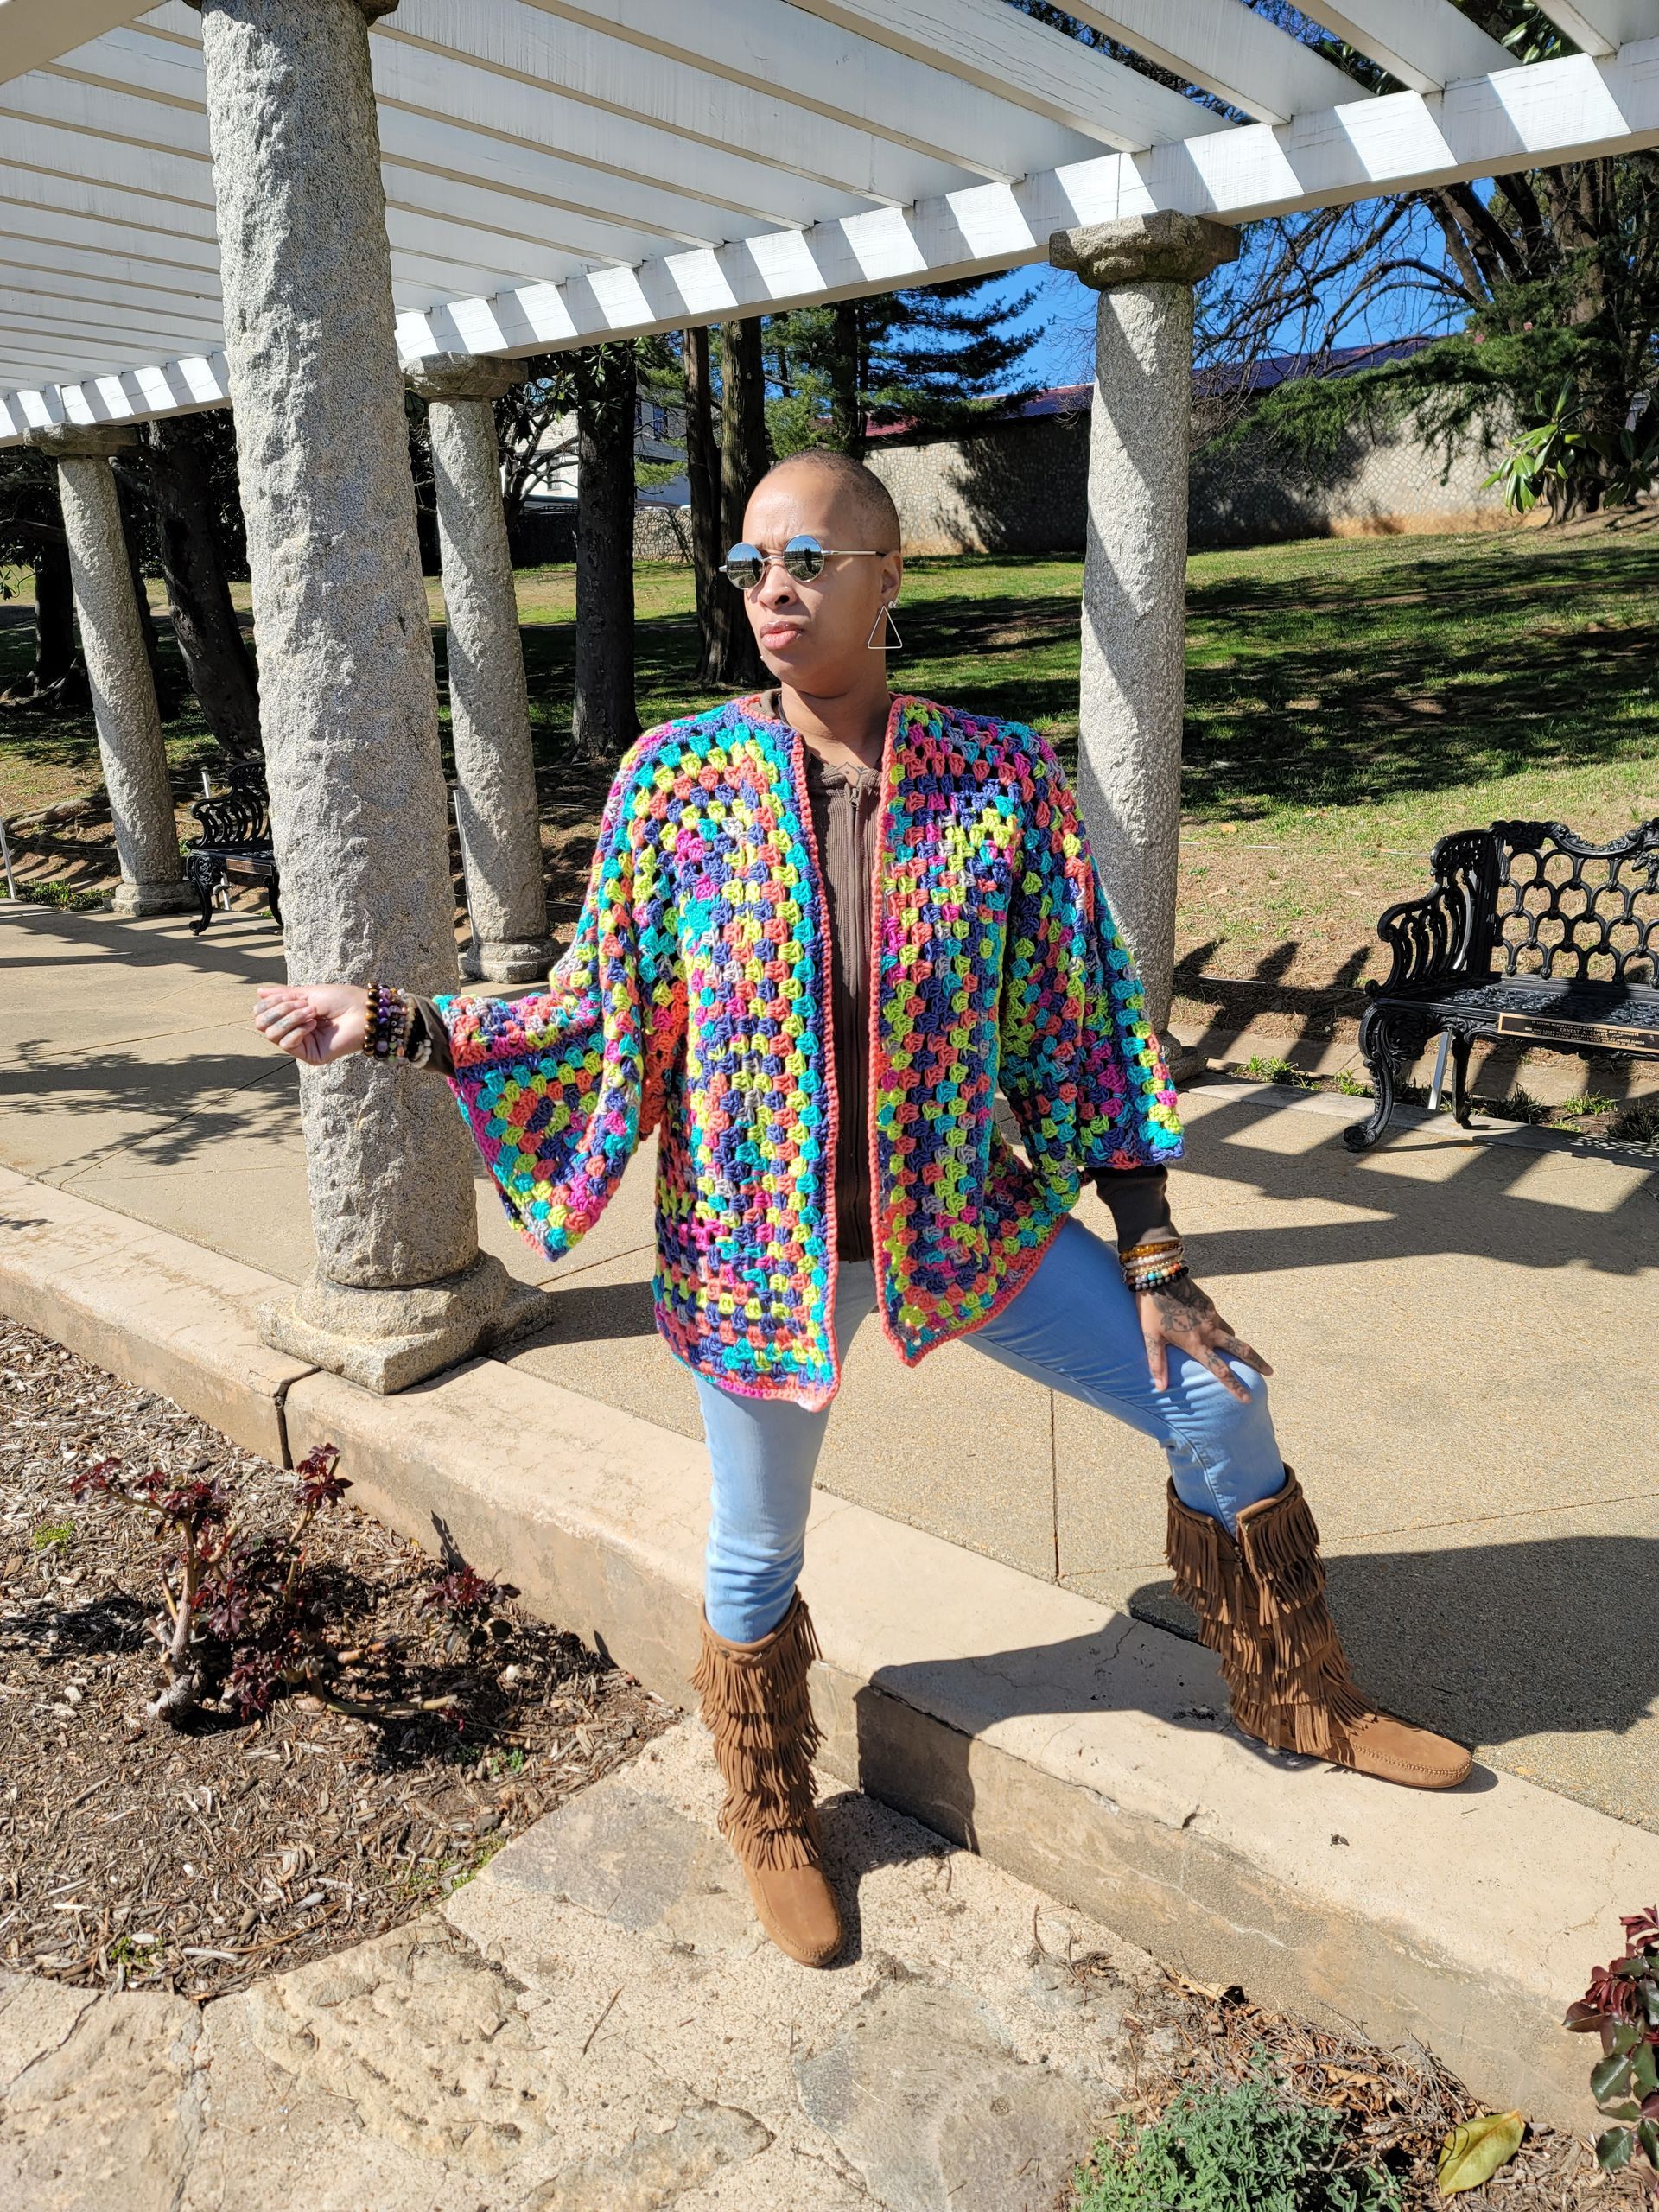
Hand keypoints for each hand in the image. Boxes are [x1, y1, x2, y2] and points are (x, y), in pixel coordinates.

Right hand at [253, 983, 368, 1065]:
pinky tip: (314, 1025)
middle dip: (279, 1010)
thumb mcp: (307, 993)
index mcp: (291, 1016)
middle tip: (302, 1004)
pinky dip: (298, 1030)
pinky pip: (287, 1044)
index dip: (269, 1003)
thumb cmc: (341, 999)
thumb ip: (282, 995)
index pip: (261, 1014)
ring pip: (272, 1034)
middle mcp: (293, 1032)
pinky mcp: (310, 1056)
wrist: (363, 1011)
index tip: (291, 996)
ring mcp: (301, 1046)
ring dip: (291, 1018)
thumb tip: (258, 992)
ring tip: (312, 1012)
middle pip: (261, 1025)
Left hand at [1136, 1273, 1270, 1403]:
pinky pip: (1220, 1322)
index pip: (1221, 1371)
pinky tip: (1214, 1332)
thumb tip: (1160, 1388)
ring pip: (1231, 1335)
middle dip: (1258, 1362)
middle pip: (1242, 1350)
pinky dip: (1223, 1331)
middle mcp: (1209, 1332)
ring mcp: (1212, 1317)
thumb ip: (1158, 1363)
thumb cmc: (1152, 1309)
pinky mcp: (1210, 1305)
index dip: (1235, 1387)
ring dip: (1238, 1346)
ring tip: (1240, 1354)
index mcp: (1196, 1343)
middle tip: (1270, 1372)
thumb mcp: (1151, 1337)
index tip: (1246, 1398)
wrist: (1160, 1276)